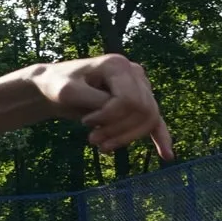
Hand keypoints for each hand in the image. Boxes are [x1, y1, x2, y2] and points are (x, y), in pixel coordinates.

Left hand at [31, 56, 173, 159]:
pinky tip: (167, 155)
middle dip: (118, 130)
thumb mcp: (68, 92)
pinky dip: (161, 137)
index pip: (129, 99)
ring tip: (100, 147)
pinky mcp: (139, 101)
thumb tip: (120, 111)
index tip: (86, 123)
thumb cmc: (58, 86)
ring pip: (148, 119)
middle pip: (142, 110)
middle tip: (91, 140)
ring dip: (126, 138)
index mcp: (117, 65)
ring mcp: (140, 86)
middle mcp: (134, 73)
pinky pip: (155, 121)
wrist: (55, 87)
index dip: (109, 117)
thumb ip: (95, 100)